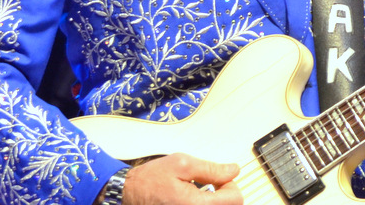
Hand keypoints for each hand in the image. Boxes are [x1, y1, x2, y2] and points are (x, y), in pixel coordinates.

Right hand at [117, 153, 242, 204]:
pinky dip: (204, 202)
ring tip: (197, 190)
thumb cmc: (151, 179)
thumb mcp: (183, 164)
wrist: (129, 193)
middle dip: (223, 193)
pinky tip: (192, 197)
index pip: (235, 199)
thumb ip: (211, 169)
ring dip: (214, 199)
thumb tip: (233, 170)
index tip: (218, 178)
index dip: (231, 184)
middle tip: (208, 182)